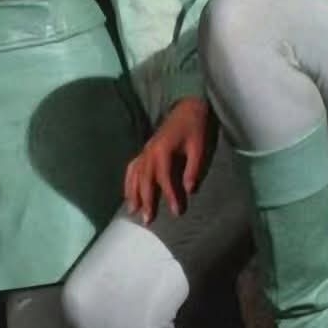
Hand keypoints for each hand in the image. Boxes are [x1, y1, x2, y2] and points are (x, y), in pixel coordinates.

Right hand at [123, 97, 210, 222]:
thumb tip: (190, 190)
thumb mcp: (199, 147)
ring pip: (135, 175)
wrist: (187, 107)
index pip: (165, 178)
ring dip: (133, 194)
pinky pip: (132, 168)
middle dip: (146, 201)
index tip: (177, 212)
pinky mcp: (145, 150)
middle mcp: (150, 152)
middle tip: (148, 220)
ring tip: (133, 211)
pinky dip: (129, 182)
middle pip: (145, 180)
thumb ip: (193, 169)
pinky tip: (128, 193)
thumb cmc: (195, 127)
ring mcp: (145, 151)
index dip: (171, 196)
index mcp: (163, 150)